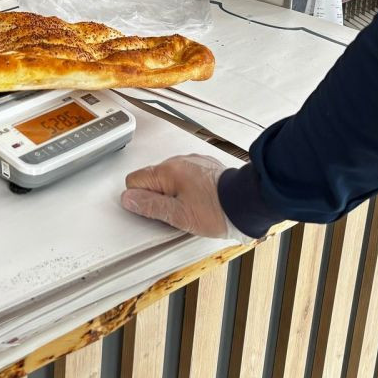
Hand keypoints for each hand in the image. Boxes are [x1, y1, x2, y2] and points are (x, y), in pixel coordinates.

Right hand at [121, 154, 254, 240]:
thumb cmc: (217, 210)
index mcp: (167, 171)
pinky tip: (200, 201)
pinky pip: (187, 177)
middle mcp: (179, 161)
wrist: (248, 203)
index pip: (134, 181)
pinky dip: (189, 189)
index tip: (154, 211)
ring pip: (170, 179)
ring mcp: (193, 163)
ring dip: (175, 193)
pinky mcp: (206, 167)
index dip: (140, 199)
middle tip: (176, 214)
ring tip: (191, 209)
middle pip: (152, 179)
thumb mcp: (178, 215)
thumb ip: (150, 206)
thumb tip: (128, 199)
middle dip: (158, 197)